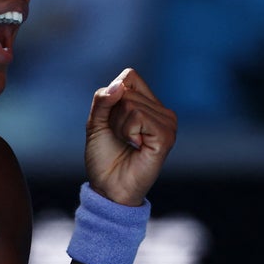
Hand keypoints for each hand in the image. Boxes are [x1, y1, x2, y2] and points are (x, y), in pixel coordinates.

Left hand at [83, 68, 176, 205]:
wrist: (108, 187)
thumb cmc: (104, 157)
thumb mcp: (96, 122)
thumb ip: (103, 99)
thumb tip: (120, 85)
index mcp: (149, 104)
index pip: (130, 76)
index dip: (112, 96)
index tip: (112, 121)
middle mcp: (162, 111)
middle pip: (127, 90)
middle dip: (112, 115)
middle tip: (119, 137)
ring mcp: (167, 123)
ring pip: (130, 103)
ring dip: (118, 125)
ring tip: (127, 143)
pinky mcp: (166, 135)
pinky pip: (138, 116)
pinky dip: (127, 131)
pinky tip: (135, 146)